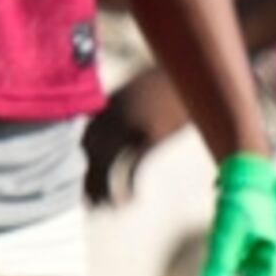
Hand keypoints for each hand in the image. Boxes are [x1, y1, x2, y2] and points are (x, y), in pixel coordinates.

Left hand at [84, 66, 187, 204]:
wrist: (197, 66)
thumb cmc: (168, 82)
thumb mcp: (135, 93)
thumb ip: (119, 111)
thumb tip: (111, 133)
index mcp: (106, 105)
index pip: (81, 140)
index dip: (78, 163)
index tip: (80, 182)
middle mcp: (111, 115)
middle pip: (87, 155)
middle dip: (87, 180)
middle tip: (90, 203)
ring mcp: (130, 124)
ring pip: (105, 164)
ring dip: (103, 190)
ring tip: (108, 209)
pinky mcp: (152, 134)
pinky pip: (132, 167)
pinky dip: (128, 187)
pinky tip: (132, 200)